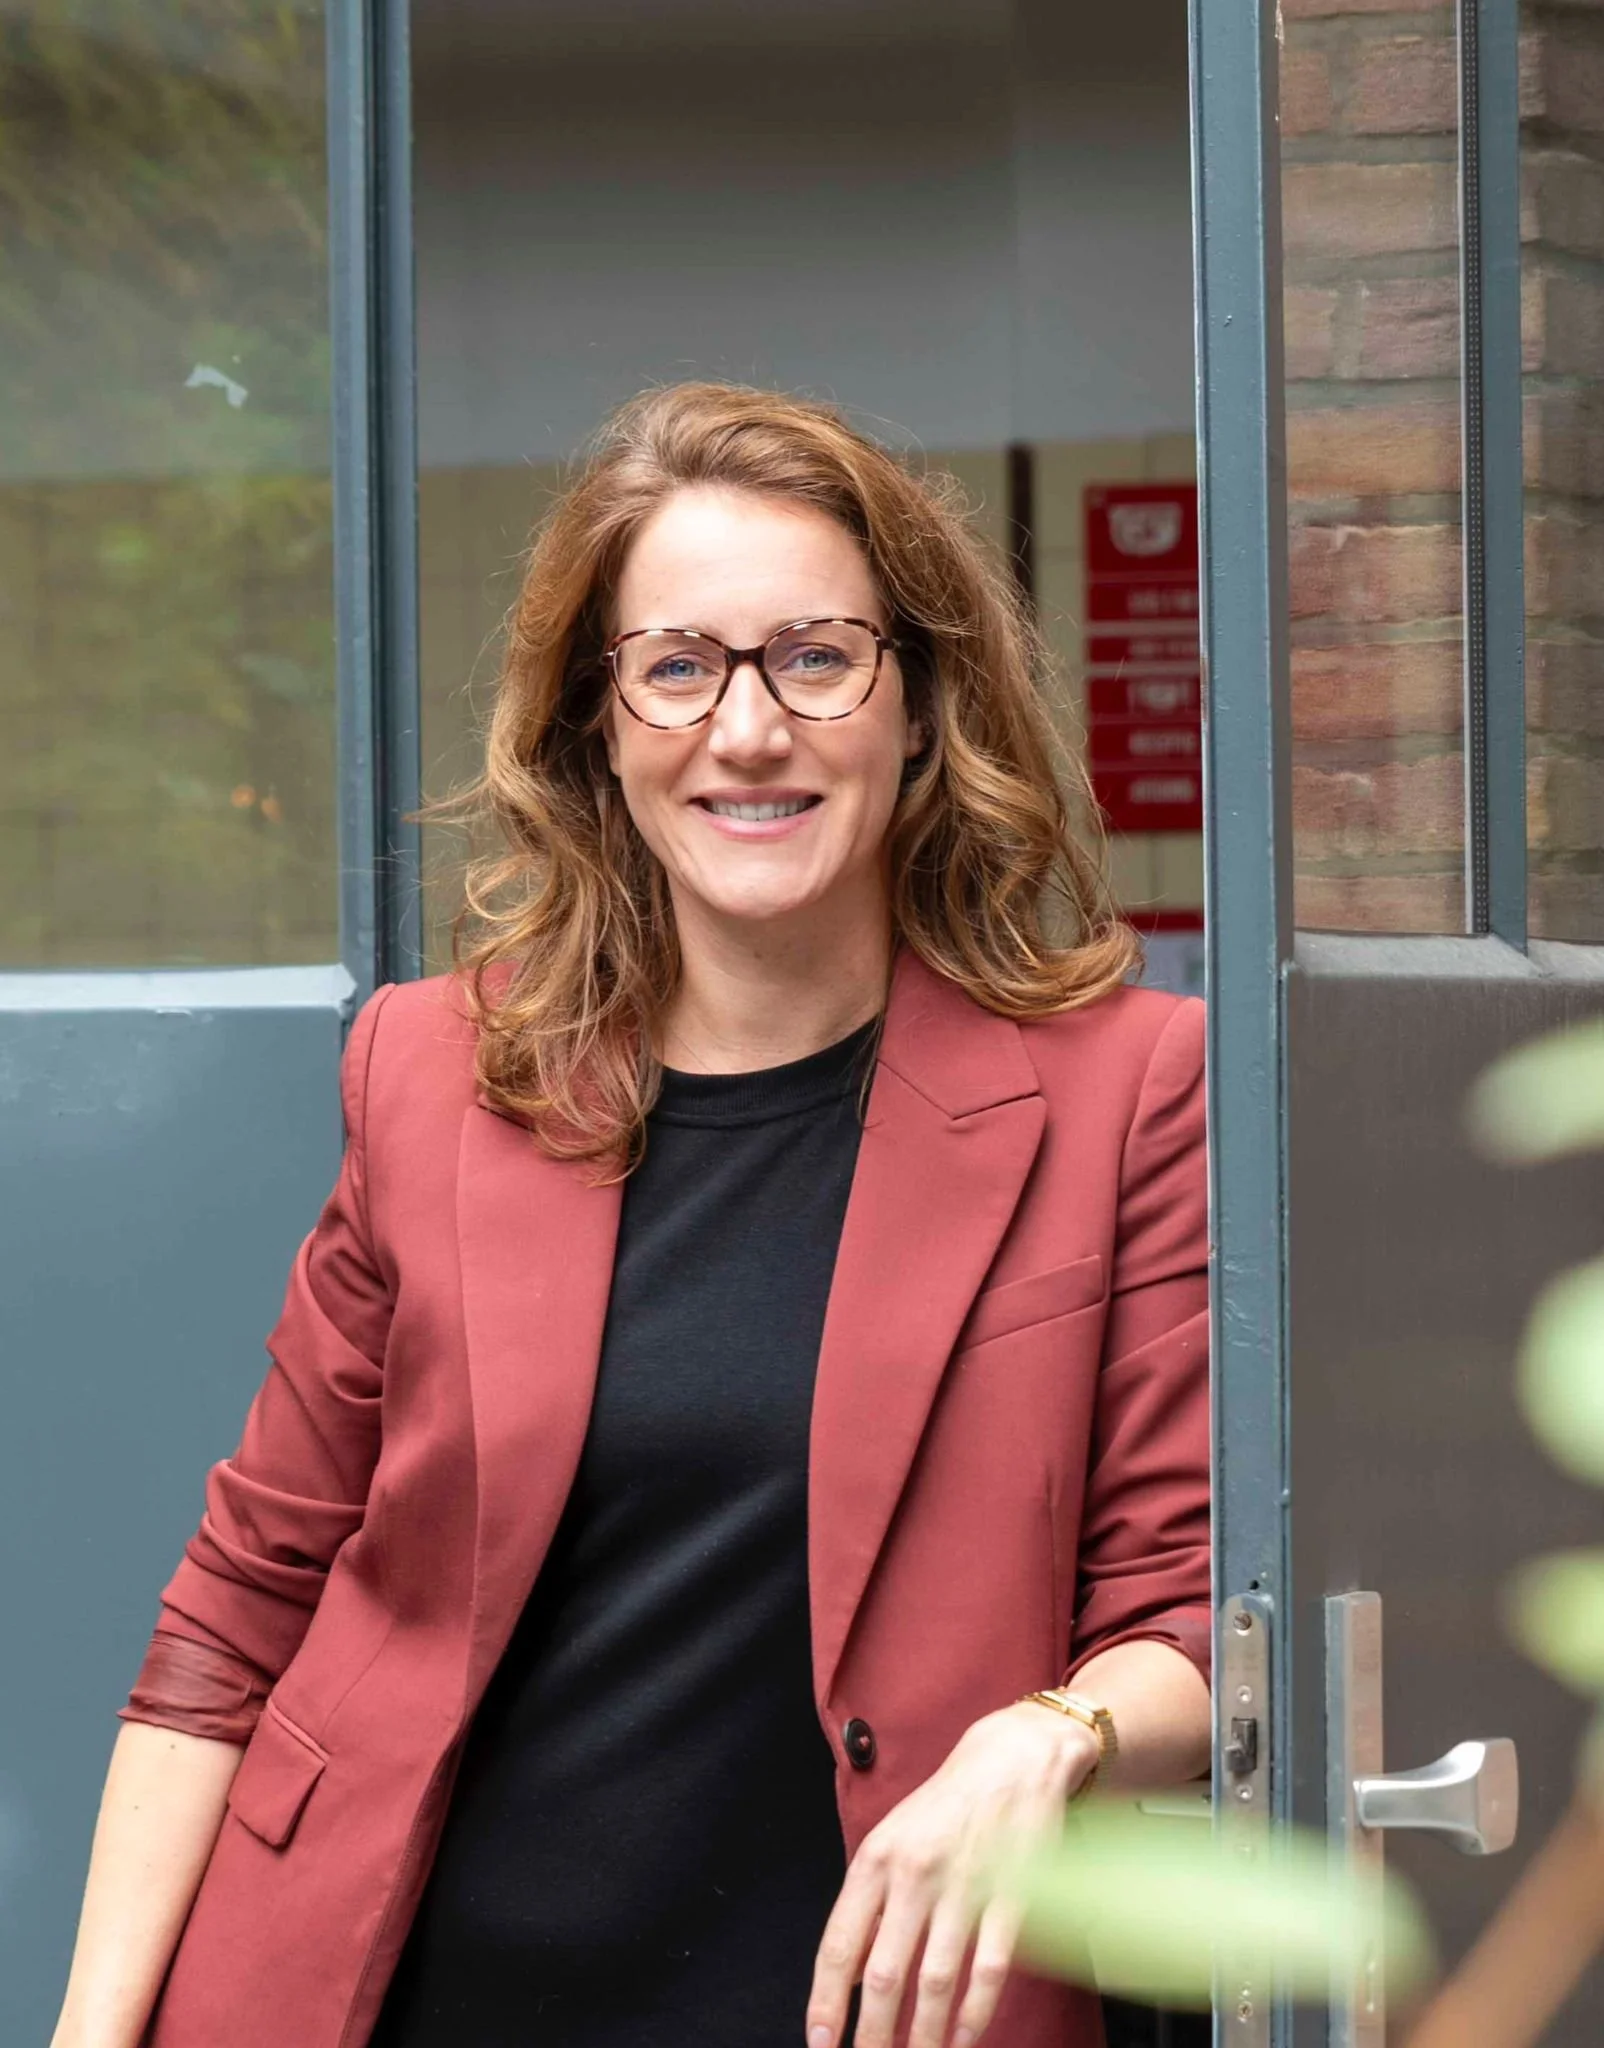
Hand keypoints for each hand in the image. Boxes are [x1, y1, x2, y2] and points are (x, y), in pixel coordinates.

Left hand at [805, 1701, 1098, 2047]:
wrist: (1011, 1758)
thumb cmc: (944, 1806)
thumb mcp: (890, 1840)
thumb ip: (867, 1904)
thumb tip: (846, 1976)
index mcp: (875, 1860)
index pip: (839, 1943)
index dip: (826, 2001)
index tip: (820, 2046)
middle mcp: (914, 1874)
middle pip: (884, 1974)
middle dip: (871, 2035)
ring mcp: (964, 1885)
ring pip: (935, 1981)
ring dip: (923, 2036)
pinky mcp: (1012, 1894)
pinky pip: (989, 1967)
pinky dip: (975, 2010)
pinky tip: (963, 2037)